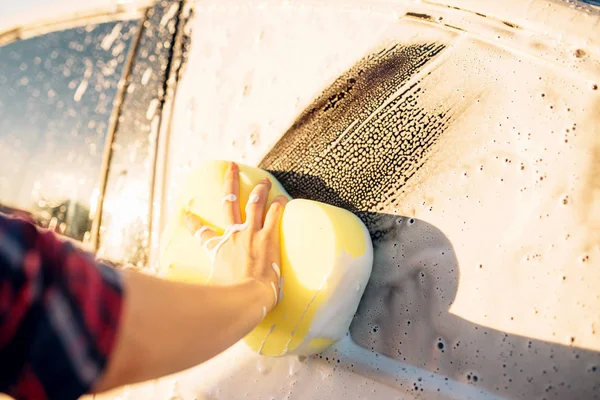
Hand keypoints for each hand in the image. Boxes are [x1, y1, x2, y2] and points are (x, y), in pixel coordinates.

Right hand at [184, 162, 287, 311]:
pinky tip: (283, 198)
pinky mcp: (268, 238)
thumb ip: (194, 295)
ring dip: (260, 190)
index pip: (201, 233)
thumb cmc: (228, 300)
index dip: (192, 223)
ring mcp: (251, 235)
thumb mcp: (206, 293)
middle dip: (230, 182)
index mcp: (217, 249)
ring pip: (254, 204)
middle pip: (229, 202)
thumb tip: (179, 306)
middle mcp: (233, 236)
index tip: (187, 215)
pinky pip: (274, 216)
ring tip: (265, 179)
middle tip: (231, 166)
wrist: (247, 299)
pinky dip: (279, 206)